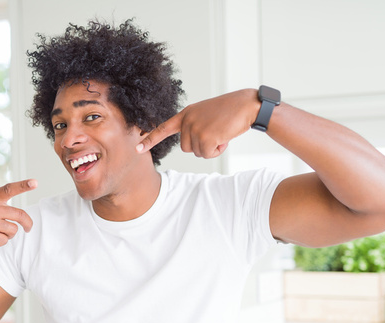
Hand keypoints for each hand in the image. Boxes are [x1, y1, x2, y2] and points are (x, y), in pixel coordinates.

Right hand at [0, 169, 36, 247]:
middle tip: (28, 228)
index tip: (35, 182)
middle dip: (27, 223)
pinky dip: (2, 241)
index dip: (23, 185)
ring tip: (0, 232)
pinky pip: (4, 241)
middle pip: (19, 215)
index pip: (8, 189)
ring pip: (13, 230)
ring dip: (10, 233)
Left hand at [136, 89, 259, 158]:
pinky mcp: (205, 136)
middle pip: (186, 148)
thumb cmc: (229, 111)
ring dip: (211, 148)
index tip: (138, 148)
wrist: (246, 105)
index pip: (163, 128)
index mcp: (186, 114)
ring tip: (221, 132)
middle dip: (201, 146)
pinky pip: (207, 154)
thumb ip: (194, 126)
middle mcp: (187, 121)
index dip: (150, 140)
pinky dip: (218, 150)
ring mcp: (194, 128)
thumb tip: (191, 145)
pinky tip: (224, 137)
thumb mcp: (206, 115)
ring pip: (197, 152)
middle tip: (216, 132)